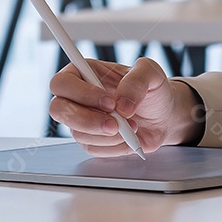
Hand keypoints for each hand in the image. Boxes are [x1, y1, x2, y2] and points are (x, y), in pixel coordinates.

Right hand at [49, 58, 202, 156]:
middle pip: (58, 110)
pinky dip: (114, 146)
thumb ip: (137, 81)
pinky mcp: (89, 139)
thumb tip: (122, 105)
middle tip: (115, 124)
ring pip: (77, 132)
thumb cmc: (153, 90)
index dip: (81, 94)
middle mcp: (77, 96)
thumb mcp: (152, 73)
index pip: (62, 83)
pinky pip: (92, 148)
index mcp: (84, 72)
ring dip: (108, 135)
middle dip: (87, 120)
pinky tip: (128, 137)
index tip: (110, 102)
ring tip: (133, 126)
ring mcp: (80, 119)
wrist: (163, 116)